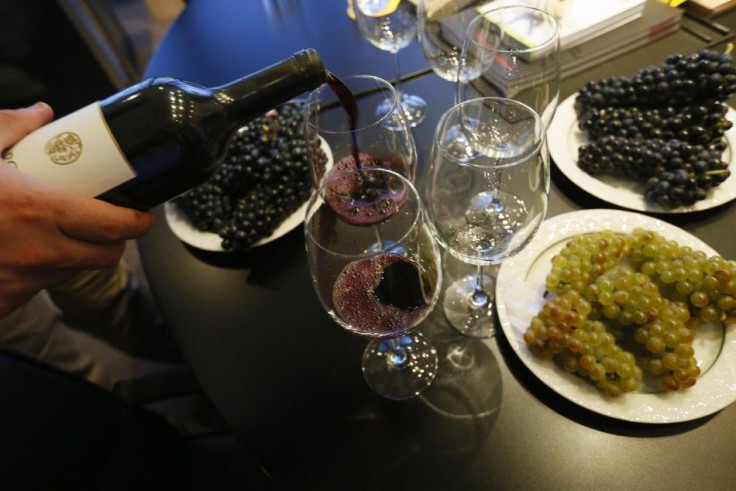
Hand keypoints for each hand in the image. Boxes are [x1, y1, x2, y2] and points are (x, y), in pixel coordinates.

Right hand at [0, 103, 154, 317]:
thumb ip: (9, 126)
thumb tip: (41, 113)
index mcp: (39, 210)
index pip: (116, 226)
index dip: (137, 222)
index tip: (141, 215)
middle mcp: (38, 252)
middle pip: (105, 257)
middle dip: (113, 242)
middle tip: (105, 225)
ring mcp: (19, 283)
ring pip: (70, 273)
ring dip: (71, 256)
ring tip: (51, 233)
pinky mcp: (1, 304)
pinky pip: (33, 290)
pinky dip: (33, 273)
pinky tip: (12, 253)